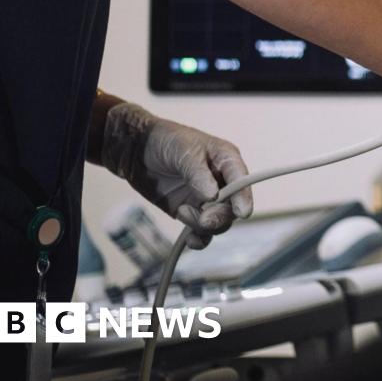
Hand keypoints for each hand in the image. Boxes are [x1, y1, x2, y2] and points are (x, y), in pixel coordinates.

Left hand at [101, 103, 253, 248]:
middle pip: (232, 208)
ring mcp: (206, 199)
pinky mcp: (191, 211)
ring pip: (218, 222)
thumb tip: (213, 195)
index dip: (244, 198)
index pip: (242, 181)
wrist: (137, 150)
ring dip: (204, 226)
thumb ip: (198, 173)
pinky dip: (199, 239)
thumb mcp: (184, 150)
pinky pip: (202, 231)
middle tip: (204, 219)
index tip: (241, 213)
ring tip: (182, 213)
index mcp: (226, 161)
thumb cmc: (166, 140)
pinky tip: (191, 240)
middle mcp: (221, 182)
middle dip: (219, 216)